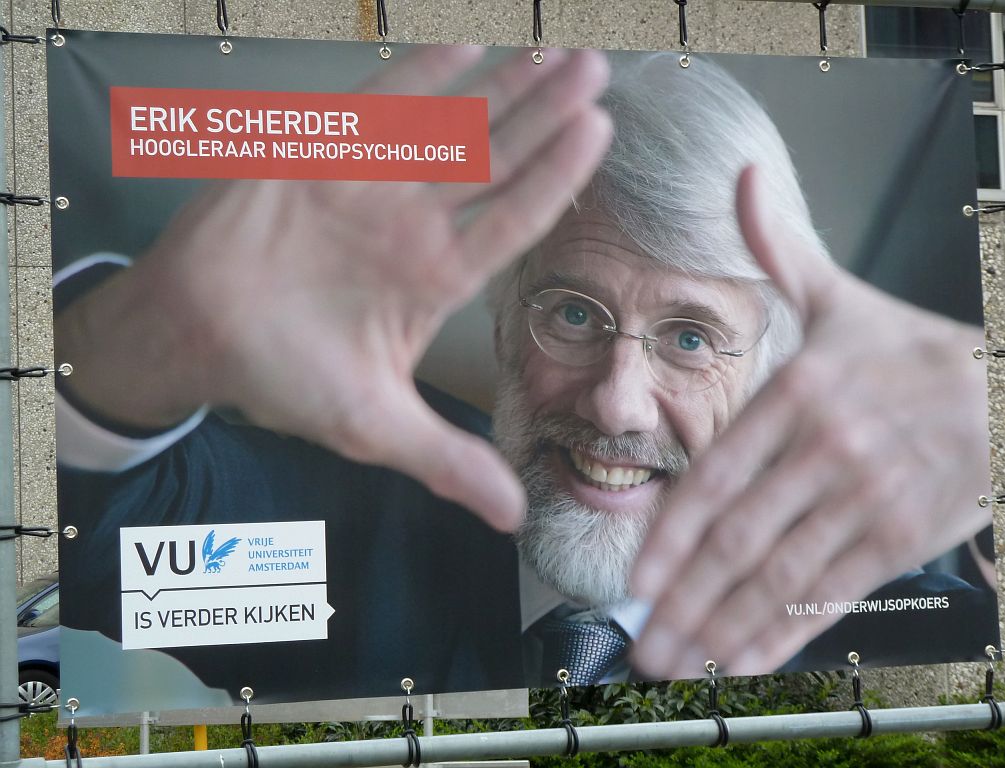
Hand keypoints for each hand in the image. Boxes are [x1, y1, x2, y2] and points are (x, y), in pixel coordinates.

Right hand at [55, 46, 612, 532]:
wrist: (199, 338)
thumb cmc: (284, 376)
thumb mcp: (375, 427)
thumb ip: (448, 460)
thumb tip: (516, 516)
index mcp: (436, 279)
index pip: (514, 220)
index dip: (558, 178)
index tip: (601, 135)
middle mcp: (415, 225)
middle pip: (498, 162)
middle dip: (547, 116)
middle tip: (596, 71)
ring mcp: (373, 187)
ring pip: (450, 126)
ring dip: (503, 87)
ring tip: (555, 49)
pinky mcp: (322, 159)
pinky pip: (377, 106)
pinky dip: (419, 74)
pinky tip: (466, 41)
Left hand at [631, 165, 990, 676]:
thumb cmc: (914, 350)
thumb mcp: (844, 296)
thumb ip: (782, 248)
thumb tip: (744, 179)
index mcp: (796, 396)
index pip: (714, 480)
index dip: (669, 537)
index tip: (635, 579)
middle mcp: (824, 453)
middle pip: (738, 542)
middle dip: (683, 600)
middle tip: (639, 646)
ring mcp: (865, 501)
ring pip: (779, 577)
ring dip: (721, 627)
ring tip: (676, 663)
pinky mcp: (901, 537)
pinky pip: (832, 593)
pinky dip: (786, 634)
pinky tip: (745, 661)